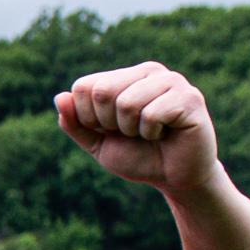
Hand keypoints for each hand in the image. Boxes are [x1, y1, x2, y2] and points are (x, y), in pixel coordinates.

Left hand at [57, 62, 219, 195]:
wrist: (173, 177)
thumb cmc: (138, 156)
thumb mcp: (98, 143)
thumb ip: (76, 123)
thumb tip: (59, 97)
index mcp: (125, 77)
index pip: (84, 87)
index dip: (89, 118)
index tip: (111, 130)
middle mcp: (150, 72)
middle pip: (102, 91)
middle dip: (109, 124)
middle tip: (132, 132)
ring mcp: (172, 82)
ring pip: (127, 103)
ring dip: (132, 130)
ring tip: (150, 133)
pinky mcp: (190, 98)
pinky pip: (152, 114)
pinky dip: (152, 133)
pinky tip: (165, 133)